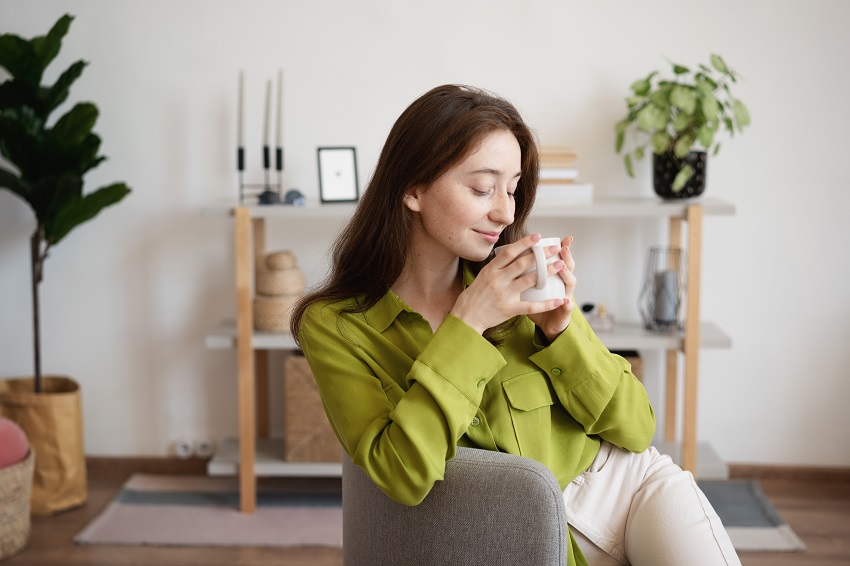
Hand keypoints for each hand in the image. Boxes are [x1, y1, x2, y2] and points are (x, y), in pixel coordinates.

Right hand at [450, 233, 566, 334]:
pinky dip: (546, 303)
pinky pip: (531, 305)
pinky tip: (559, 300)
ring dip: (547, 272)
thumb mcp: (482, 276)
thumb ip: (496, 266)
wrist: (465, 317)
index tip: (537, 236)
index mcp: (491, 270)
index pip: (509, 252)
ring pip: (529, 280)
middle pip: (523, 263)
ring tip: (560, 265)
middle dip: (541, 254)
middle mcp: (498, 280)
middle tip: (555, 248)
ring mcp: (504, 294)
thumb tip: (510, 253)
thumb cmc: (474, 296)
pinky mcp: (509, 309)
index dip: (524, 243)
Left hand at [527, 236, 576, 340]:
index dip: (564, 249)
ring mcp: (566, 297)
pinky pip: (567, 307)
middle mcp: (564, 285)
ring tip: (562, 267)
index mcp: (556, 277)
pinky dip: (566, 305)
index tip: (564, 238)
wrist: (549, 326)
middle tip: (562, 247)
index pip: (561, 259)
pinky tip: (565, 302)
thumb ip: (527, 274)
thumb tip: (516, 256)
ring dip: (567, 275)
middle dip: (566, 256)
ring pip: (570, 283)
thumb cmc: (537, 305)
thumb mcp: (532, 287)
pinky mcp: (565, 312)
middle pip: (568, 267)